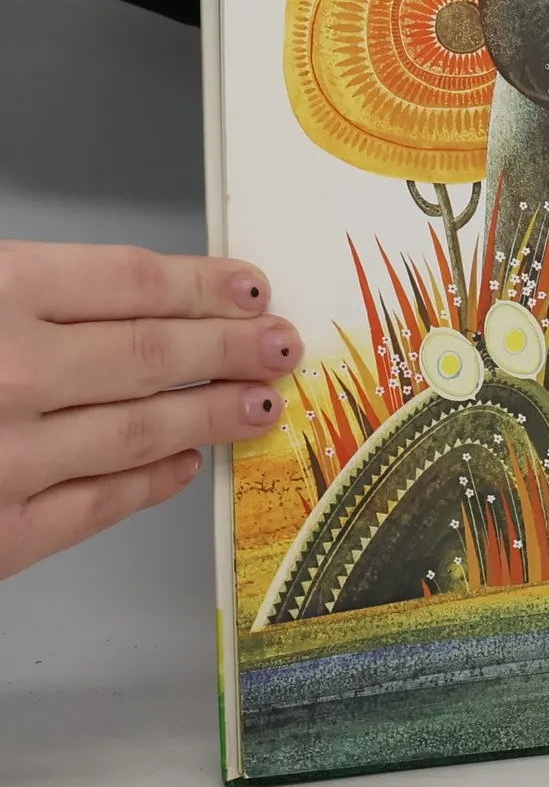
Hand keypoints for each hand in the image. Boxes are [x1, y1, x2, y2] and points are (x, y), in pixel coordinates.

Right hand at [0, 242, 300, 581]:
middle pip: (150, 354)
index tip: (252, 290)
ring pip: (139, 430)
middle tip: (283, 348)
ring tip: (263, 404)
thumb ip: (34, 293)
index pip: (131, 282)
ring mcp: (6, 458)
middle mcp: (10, 374)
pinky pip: (94, 505)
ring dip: (212, 416)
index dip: (204, 287)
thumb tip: (141, 299)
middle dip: (232, 350)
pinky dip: (149, 484)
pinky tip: (186, 464)